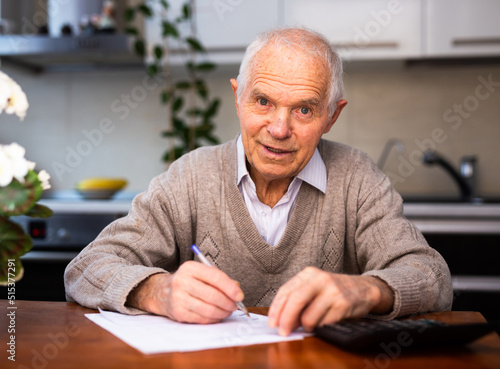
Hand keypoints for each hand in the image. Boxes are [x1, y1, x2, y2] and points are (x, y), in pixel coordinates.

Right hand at [126, 261, 243, 323]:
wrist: (162, 292)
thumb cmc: (188, 282)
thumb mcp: (201, 274)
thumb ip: (220, 279)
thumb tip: (237, 290)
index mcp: (190, 268)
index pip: (215, 277)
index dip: (230, 287)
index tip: (239, 295)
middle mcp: (182, 281)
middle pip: (213, 295)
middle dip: (228, 302)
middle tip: (235, 306)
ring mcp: (178, 298)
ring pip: (208, 309)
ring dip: (223, 312)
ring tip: (228, 311)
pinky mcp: (178, 313)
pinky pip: (202, 318)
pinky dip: (214, 318)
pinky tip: (217, 315)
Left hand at [267, 267, 393, 335]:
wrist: (364, 288)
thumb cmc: (333, 290)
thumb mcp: (314, 287)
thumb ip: (297, 298)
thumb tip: (282, 319)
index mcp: (308, 273)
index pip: (286, 290)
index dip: (276, 308)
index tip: (272, 322)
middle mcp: (320, 279)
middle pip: (295, 301)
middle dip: (286, 319)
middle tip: (283, 331)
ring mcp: (332, 291)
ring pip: (309, 316)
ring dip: (305, 326)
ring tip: (308, 326)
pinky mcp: (343, 304)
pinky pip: (324, 323)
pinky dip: (319, 327)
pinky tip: (322, 323)